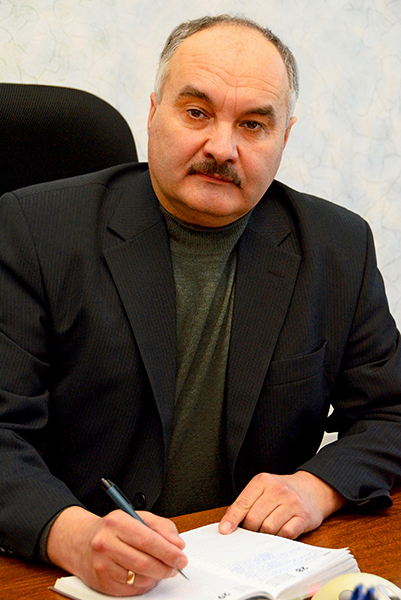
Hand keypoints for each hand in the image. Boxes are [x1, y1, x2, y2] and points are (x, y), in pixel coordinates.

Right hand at [47, 506, 187, 596]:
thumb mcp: (138, 517)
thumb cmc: (114, 529)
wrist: (82, 542)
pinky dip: (144, 585)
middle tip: (176, 567)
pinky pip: (131, 590)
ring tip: (160, 569)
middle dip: (166, 567)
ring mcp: (102, 565)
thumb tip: (178, 545)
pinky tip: (145, 575)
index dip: (168, 551)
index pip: (148, 540)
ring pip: (139, 579)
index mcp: (117, 523)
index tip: (181, 557)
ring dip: (156, 577)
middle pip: (144, 563)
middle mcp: (106, 544)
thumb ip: (162, 527)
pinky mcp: (102, 582)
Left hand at [219, 471, 345, 539]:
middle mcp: (278, 490)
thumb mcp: (263, 489)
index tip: (225, 530)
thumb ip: (246, 503)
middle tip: (251, 530)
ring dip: (264, 534)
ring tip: (266, 530)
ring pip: (268, 528)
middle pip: (254, 518)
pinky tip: (279, 532)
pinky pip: (285, 534)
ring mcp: (292, 503)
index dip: (232, 519)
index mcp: (264, 481)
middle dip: (249, 529)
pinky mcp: (303, 517)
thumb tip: (228, 525)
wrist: (312, 489)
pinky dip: (279, 537)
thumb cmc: (282, 491)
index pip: (243, 503)